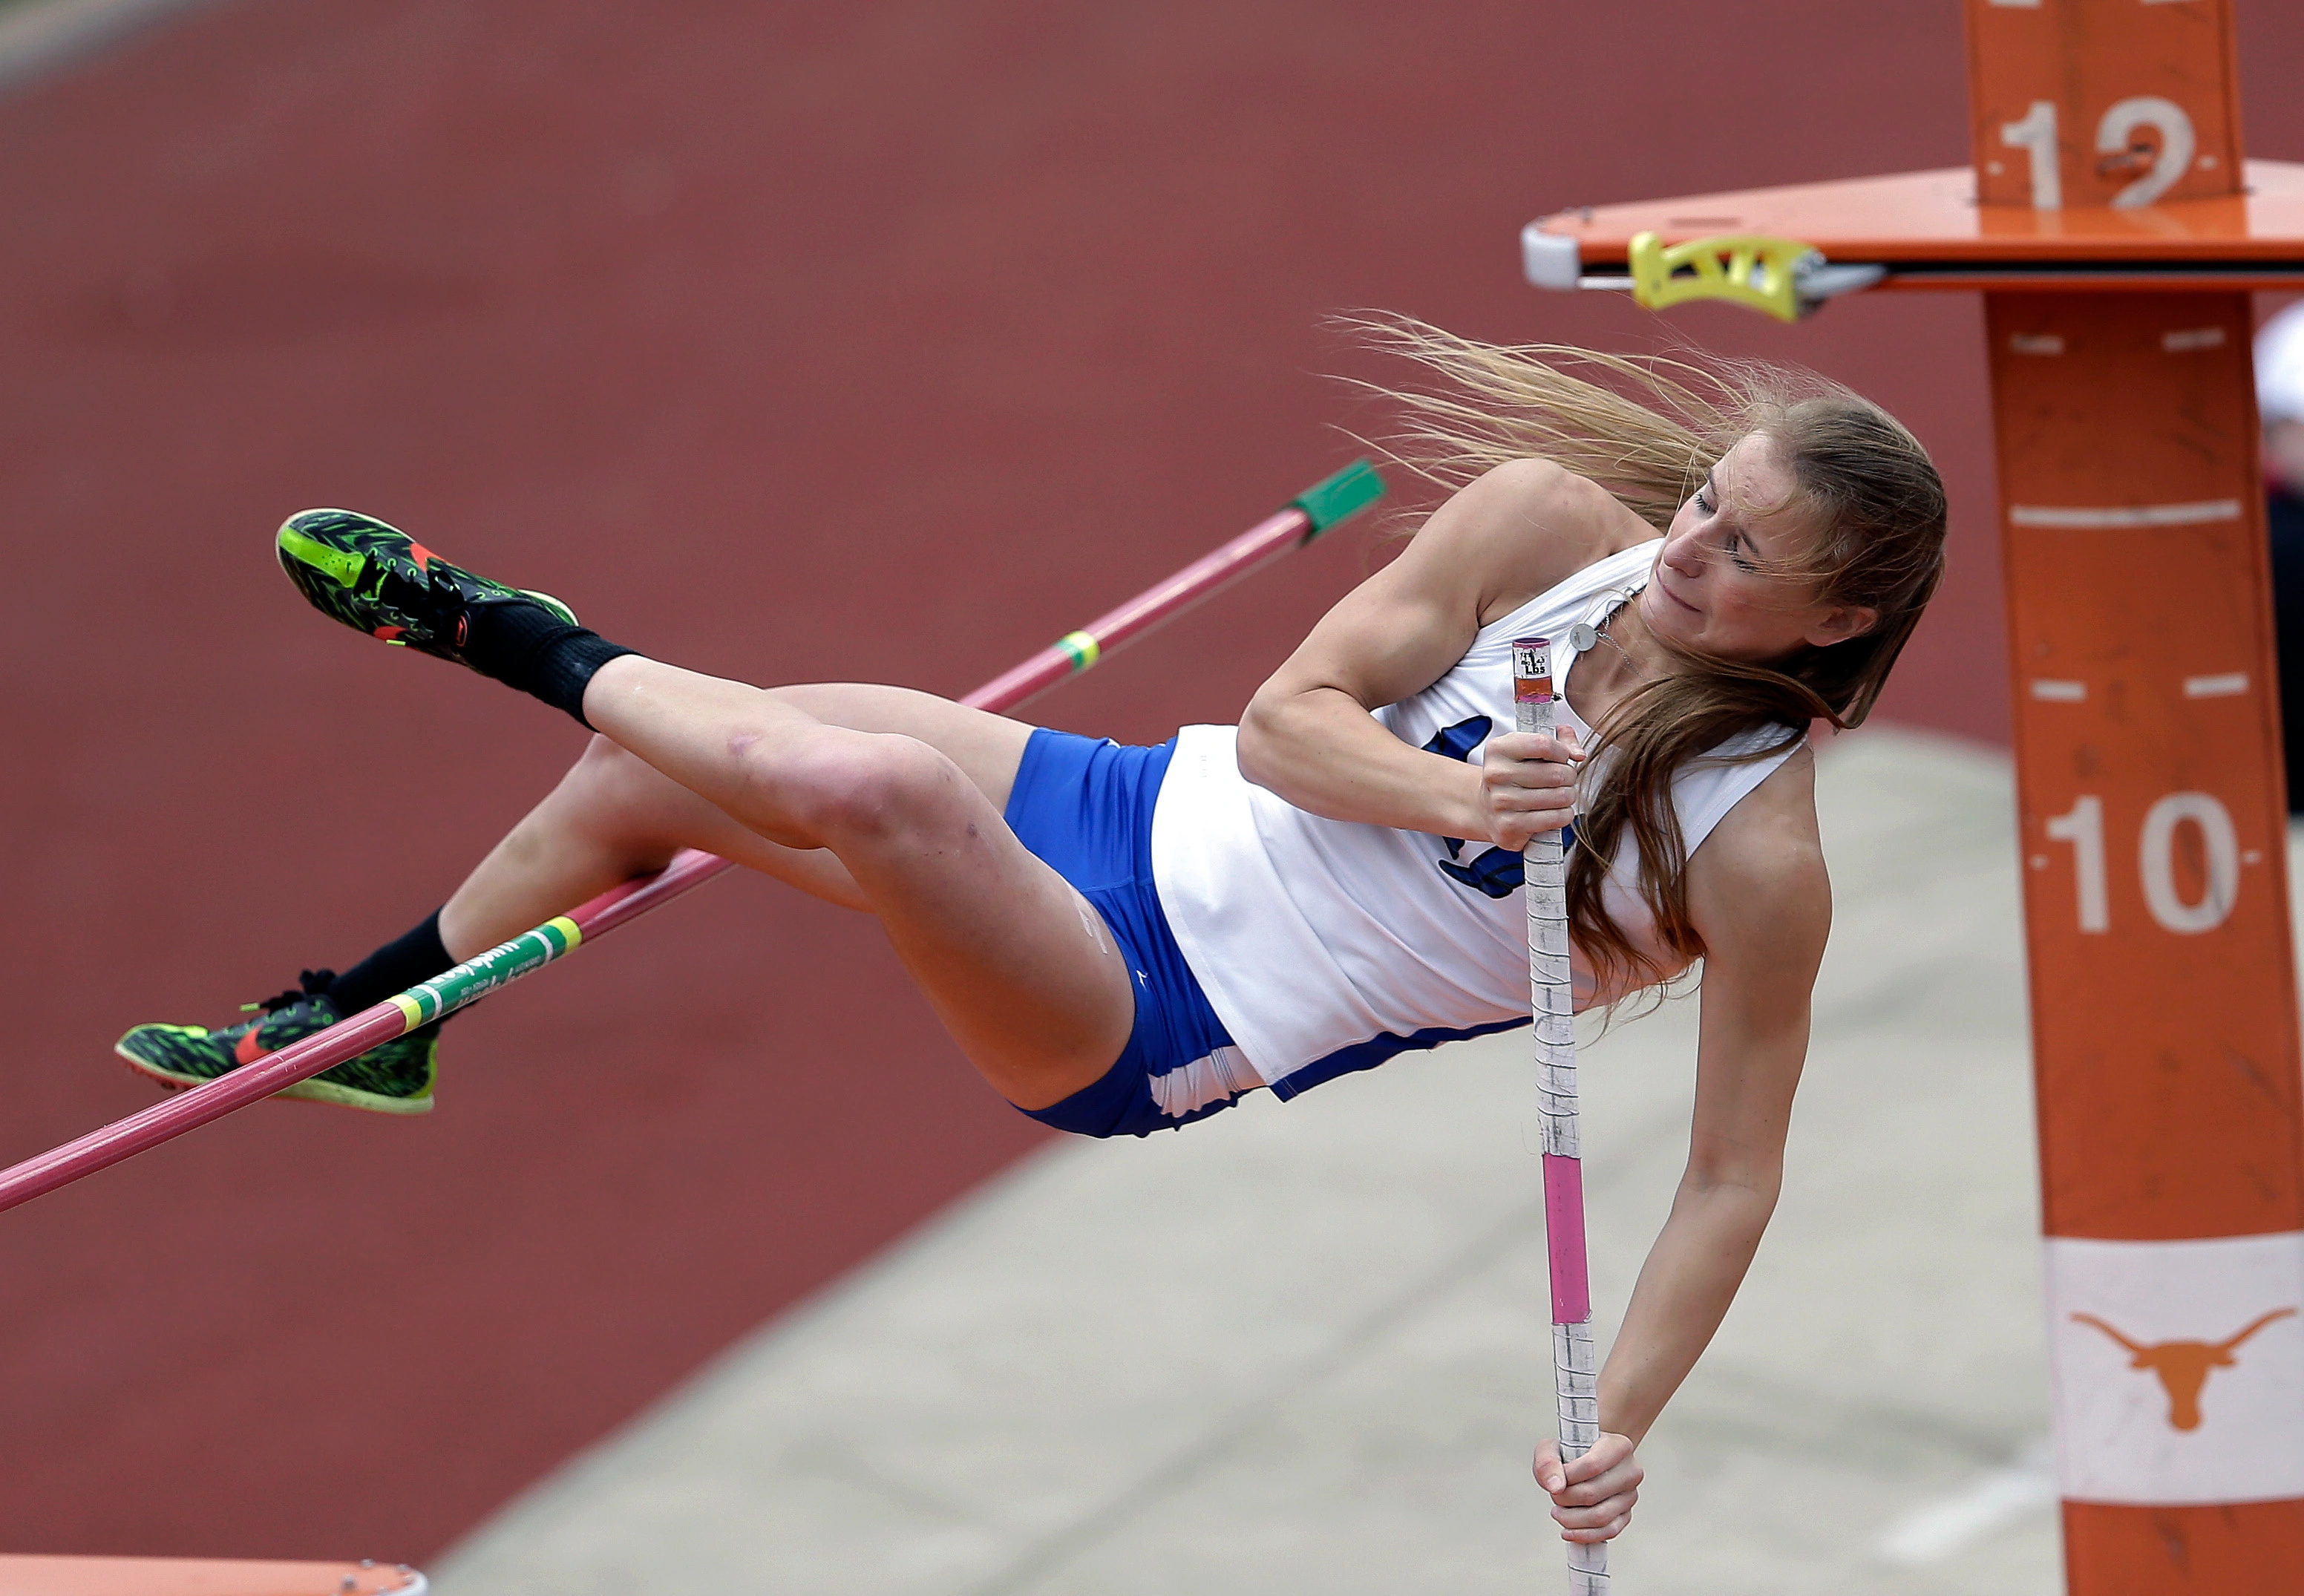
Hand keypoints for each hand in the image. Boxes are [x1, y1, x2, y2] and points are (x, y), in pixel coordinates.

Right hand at [1478, 726, 1582, 850]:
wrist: (1487, 809)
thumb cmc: (1516, 776)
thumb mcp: (1531, 748)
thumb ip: (1561, 741)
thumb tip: (1579, 754)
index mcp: (1499, 749)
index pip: (1544, 744)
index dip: (1562, 752)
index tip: (1562, 758)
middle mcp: (1496, 774)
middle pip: (1556, 773)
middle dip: (1569, 776)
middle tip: (1564, 780)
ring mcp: (1501, 802)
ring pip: (1560, 797)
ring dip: (1568, 796)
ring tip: (1559, 795)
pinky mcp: (1509, 826)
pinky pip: (1555, 819)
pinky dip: (1564, 815)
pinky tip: (1555, 811)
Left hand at [1533, 1432, 1640, 1542]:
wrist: (1587, 1461)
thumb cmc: (1572, 1454)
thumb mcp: (1552, 1448)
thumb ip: (1547, 1461)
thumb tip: (1555, 1486)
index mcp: (1618, 1446)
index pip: (1593, 1465)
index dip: (1568, 1477)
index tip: (1555, 1480)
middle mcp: (1630, 1471)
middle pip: (1593, 1493)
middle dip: (1565, 1499)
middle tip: (1554, 1496)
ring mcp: (1630, 1495)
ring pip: (1601, 1517)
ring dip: (1572, 1519)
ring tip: (1558, 1512)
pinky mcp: (1626, 1515)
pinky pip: (1608, 1531)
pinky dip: (1585, 1535)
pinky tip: (1568, 1531)